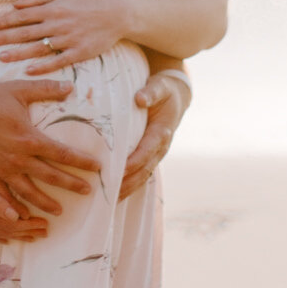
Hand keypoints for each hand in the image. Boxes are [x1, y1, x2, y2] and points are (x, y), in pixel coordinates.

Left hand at [0, 0, 129, 74]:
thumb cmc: (87, 1)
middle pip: (26, 32)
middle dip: (5, 37)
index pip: (23, 15)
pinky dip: (43, 66)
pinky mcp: (79, 52)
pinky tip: (29, 70)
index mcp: (53, 7)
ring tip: (1, 57)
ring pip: (38, 47)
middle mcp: (58, 23)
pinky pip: (58, 61)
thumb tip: (15, 3)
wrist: (117, 14)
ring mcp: (68, 39)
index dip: (5, 20)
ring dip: (18, 53)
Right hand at [0, 76, 101, 218]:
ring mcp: (2, 169)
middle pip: (51, 176)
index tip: (97, 167)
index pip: (63, 154)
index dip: (82, 162)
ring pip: (29, 192)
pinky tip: (23, 214)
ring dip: (46, 202)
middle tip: (88, 192)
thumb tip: (70, 87)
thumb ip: (47, 89)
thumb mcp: (19, 89)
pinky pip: (4, 196)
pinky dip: (16, 207)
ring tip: (59, 210)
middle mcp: (18, 158)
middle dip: (72, 184)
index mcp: (29, 139)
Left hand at [119, 69, 190, 198]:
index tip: (119, 170)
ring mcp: (157, 154)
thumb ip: (151, 92)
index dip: (134, 162)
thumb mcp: (160, 86)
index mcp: (162, 132)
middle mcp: (161, 147)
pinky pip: (141, 174)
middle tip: (109, 193)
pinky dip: (130, 185)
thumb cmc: (165, 90)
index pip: (147, 150)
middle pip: (144, 169)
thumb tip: (139, 98)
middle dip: (128, 182)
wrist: (177, 96)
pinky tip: (115, 195)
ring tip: (110, 201)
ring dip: (128, 189)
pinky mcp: (151, 156)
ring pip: (143, 176)